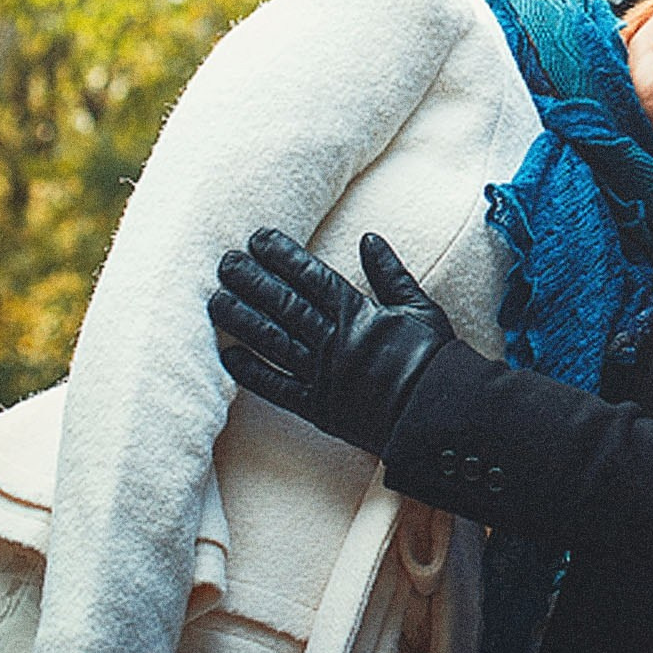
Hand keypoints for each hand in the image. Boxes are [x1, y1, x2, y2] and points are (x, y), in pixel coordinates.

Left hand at [211, 229, 454, 456]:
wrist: (437, 414)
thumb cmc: (435, 359)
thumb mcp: (420, 307)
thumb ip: (390, 274)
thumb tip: (368, 239)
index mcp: (358, 315)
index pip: (310, 277)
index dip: (282, 256)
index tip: (257, 239)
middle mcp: (333, 342)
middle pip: (283, 305)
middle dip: (252, 280)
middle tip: (225, 262)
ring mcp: (321, 376)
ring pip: (272, 342)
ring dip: (242, 320)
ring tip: (215, 300)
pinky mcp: (317, 408)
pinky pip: (276, 389)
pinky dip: (251, 373)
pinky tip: (227, 358)